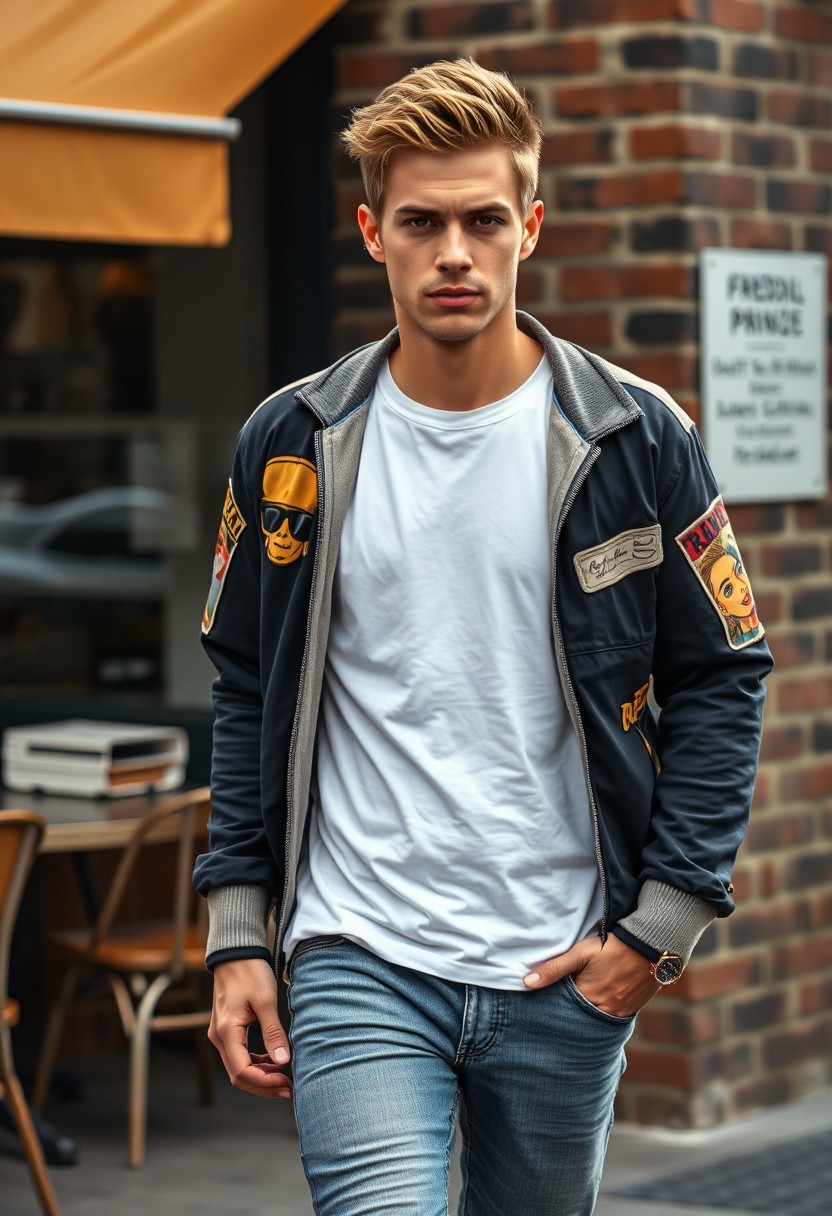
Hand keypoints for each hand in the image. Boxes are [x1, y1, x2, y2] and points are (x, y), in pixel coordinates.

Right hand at [208, 958, 291, 1097]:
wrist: (236, 953)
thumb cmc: (250, 972)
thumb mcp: (265, 1000)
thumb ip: (273, 1032)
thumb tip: (283, 1062)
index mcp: (227, 1031)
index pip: (242, 1071)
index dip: (264, 1082)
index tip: (286, 1082)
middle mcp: (219, 1037)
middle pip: (238, 1075)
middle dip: (263, 1085)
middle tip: (288, 1088)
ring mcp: (221, 1034)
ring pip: (238, 1067)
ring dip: (260, 1076)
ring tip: (284, 1076)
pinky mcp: (227, 1030)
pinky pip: (239, 1055)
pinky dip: (256, 1063)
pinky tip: (273, 1061)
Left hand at [523, 934, 660, 1017]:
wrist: (650, 945)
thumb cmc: (612, 947)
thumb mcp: (580, 953)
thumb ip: (554, 968)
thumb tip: (527, 983)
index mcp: (589, 998)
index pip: (564, 1011)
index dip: (555, 1008)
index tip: (546, 1006)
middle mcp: (605, 1011)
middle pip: (580, 1019)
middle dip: (570, 1015)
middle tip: (560, 1010)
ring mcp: (620, 1013)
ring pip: (596, 1020)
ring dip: (586, 1015)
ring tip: (577, 1007)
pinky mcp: (632, 1011)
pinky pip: (611, 1019)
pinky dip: (602, 1013)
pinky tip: (595, 1005)